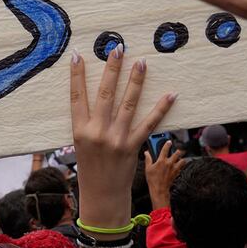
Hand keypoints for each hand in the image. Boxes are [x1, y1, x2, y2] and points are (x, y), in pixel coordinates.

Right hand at [70, 48, 173, 247]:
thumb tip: (93, 102)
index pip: (76, 97)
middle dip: (112, 70)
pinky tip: (170, 94)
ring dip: (135, 81)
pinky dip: (161, 108)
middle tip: (117, 49)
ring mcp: (116, 139)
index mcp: (79, 131)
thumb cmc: (90, 171)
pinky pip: (149, 123)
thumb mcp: (80, 147)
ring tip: (142, 62)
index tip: (79, 55)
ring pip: (127, 103)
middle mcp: (97, 132)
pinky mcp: (133, 147)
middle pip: (104, 94)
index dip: (77, 75)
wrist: (102, 199)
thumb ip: (87, 125)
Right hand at [145, 142, 184, 210]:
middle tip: (176, 150)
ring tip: (179, 158)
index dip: (167, 144)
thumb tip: (146, 153)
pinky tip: (177, 166)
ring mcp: (174, 168)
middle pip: (177, 153)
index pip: (165, 149)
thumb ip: (148, 159)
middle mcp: (169, 163)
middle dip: (177, 150)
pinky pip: (181, 167)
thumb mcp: (148, 168)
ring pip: (182, 160)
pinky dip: (180, 166)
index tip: (169, 141)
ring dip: (181, 158)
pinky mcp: (176, 173)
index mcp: (161, 161)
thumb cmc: (153, 180)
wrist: (159, 190)